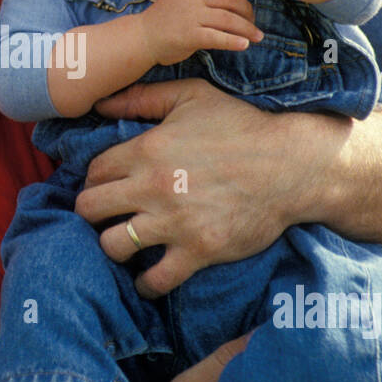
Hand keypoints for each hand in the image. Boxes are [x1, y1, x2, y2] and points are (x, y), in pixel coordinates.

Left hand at [75, 77, 349, 295]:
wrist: (291, 165)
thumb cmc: (242, 126)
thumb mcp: (192, 97)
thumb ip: (142, 97)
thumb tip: (99, 102)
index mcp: (147, 150)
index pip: (93, 172)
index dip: (95, 180)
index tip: (106, 187)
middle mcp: (152, 187)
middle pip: (90, 208)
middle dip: (93, 212)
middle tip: (109, 215)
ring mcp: (174, 222)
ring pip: (112, 245)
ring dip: (114, 246)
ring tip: (126, 243)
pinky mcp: (198, 250)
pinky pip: (155, 280)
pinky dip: (147, 284)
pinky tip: (149, 278)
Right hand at [141, 0, 262, 67]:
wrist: (140, 38)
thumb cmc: (160, 23)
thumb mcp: (178, 0)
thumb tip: (221, 6)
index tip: (243, 8)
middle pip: (230, 0)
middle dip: (247, 11)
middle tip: (254, 23)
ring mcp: (192, 17)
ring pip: (228, 19)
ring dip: (247, 28)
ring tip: (258, 37)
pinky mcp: (190, 36)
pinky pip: (217, 37)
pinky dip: (233, 41)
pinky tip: (244, 45)